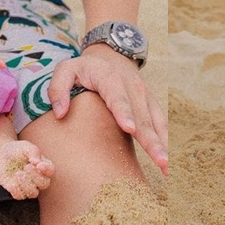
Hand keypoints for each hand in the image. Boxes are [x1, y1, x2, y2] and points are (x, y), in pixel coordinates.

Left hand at [0, 140, 54, 199]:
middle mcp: (38, 178)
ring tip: (18, 173)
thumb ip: (34, 152)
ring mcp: (28, 186)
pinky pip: (20, 196)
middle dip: (36, 177)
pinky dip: (16, 191)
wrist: (0, 155)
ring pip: (33, 193)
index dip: (47, 170)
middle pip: (44, 184)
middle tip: (27, 167)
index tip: (39, 165)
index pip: (50, 171)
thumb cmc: (17, 150)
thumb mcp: (26, 147)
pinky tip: (12, 183)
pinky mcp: (17, 191)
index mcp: (44, 166)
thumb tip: (38, 162)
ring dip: (27, 185)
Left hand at [47, 44, 167, 174]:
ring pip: (155, 122)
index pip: (117, 96)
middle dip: (151, 139)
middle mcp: (132, 87)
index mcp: (110, 78)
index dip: (124, 112)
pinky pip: (161, 124)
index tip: (129, 129)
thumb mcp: (65, 70)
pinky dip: (166, 142)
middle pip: (142, 116)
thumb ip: (57, 88)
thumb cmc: (84, 69)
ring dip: (162, 145)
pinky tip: (166, 162)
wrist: (110, 57)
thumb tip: (60, 113)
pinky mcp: (151, 105)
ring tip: (165, 166)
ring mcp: (145, 96)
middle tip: (158, 160)